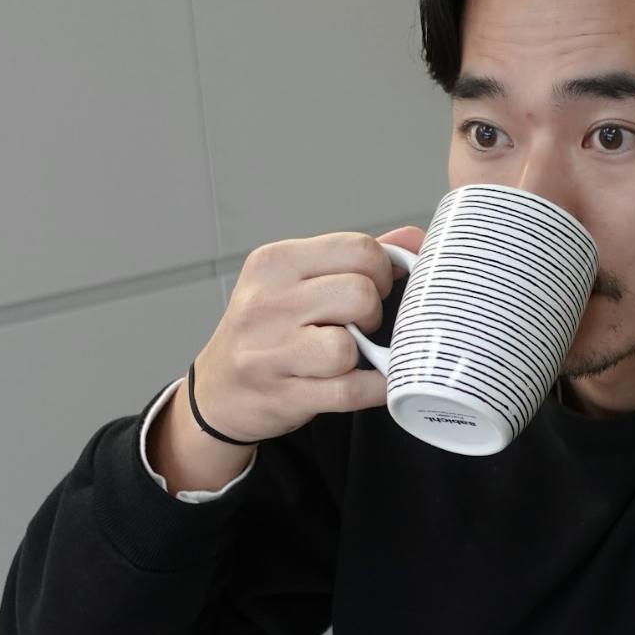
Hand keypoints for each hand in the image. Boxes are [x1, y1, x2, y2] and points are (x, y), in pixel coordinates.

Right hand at [152, 227, 421, 492]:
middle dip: (374, 312)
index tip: (373, 288)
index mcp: (275, 262)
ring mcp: (269, 351)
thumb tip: (416, 239)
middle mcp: (267, 301)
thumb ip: (355, 258)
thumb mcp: (296, 281)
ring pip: (349, 345)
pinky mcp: (282, 394)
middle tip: (361, 324)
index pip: (359, 249)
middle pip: (360, 293)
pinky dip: (373, 388)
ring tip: (349, 353)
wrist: (219, 392)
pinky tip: (369, 381)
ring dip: (364, 353)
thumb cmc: (268, 332)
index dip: (382, 272)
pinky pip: (351, 390)